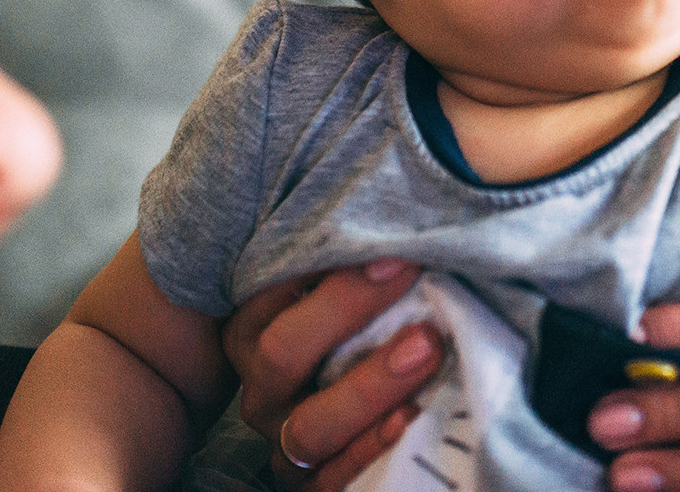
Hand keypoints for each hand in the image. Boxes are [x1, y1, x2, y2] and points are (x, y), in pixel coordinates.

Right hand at [220, 260, 443, 490]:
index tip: (390, 245)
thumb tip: (399, 214)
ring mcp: (284, 440)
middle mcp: (262, 388)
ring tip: (426, 349)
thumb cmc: (360, 333)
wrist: (345, 410)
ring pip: (309, 425)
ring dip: (370, 387)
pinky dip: (371, 448)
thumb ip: (354, 262)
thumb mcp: (346, 294)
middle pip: (282, 352)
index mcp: (254, 330)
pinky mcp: (313, 484)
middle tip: (411, 272)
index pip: (269, 293)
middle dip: (346, 310)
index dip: (324, 267)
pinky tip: (411, 417)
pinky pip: (332, 480)